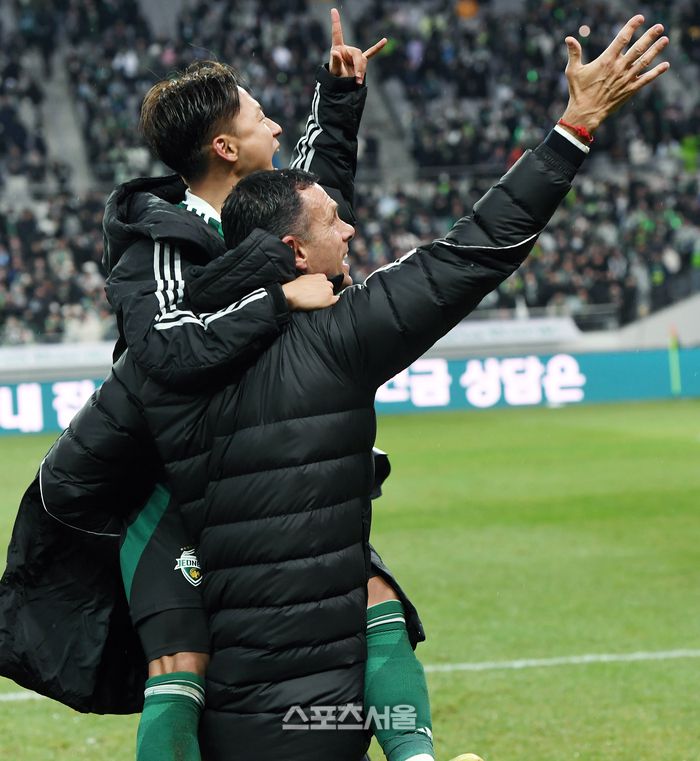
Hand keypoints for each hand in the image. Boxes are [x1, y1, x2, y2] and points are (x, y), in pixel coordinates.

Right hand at [282, 274, 338, 310]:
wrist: (293, 294)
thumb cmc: (296, 286)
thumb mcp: (305, 278)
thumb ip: (313, 280)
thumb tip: (315, 284)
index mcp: (321, 277)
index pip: (325, 282)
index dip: (321, 287)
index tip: (318, 290)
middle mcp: (326, 282)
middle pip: (329, 287)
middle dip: (325, 291)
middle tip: (317, 296)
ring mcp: (328, 290)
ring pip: (331, 294)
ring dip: (327, 297)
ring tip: (318, 301)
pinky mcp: (328, 299)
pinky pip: (335, 300)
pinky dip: (332, 301)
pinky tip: (325, 303)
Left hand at [328, 7, 386, 84]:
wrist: (342, 86)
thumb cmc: (336, 78)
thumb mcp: (334, 71)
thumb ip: (335, 61)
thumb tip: (335, 52)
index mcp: (338, 48)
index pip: (337, 33)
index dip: (335, 22)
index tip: (333, 10)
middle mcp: (347, 49)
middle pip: (358, 54)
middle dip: (359, 66)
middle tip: (357, 79)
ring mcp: (354, 55)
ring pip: (363, 60)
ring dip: (362, 70)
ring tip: (358, 81)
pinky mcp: (361, 60)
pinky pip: (371, 53)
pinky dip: (377, 47)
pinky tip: (385, 41)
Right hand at [560, 14, 669, 134]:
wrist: (585, 113)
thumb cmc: (578, 91)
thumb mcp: (573, 71)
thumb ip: (574, 53)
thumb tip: (568, 38)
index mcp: (606, 60)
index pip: (622, 38)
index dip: (632, 26)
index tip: (640, 18)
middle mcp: (619, 68)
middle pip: (638, 48)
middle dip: (650, 36)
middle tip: (659, 27)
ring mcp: (626, 79)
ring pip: (645, 61)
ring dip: (656, 50)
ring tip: (665, 39)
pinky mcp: (630, 90)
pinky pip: (646, 79)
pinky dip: (657, 72)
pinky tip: (666, 65)